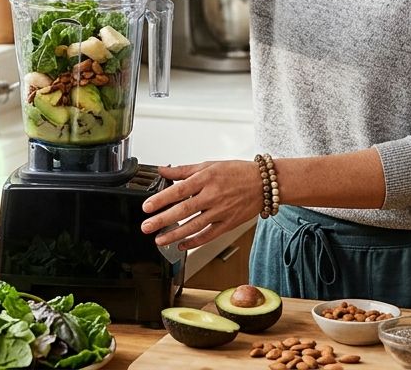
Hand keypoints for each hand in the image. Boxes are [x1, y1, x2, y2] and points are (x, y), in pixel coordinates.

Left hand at [140, 161, 262, 249]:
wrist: (264, 184)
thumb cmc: (237, 172)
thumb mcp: (209, 165)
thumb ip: (183, 170)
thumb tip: (162, 171)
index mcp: (206, 179)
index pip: (179, 190)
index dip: (161, 199)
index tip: (147, 206)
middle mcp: (212, 196)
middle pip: (183, 211)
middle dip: (162, 220)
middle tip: (146, 226)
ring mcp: (221, 212)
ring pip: (194, 226)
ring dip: (174, 235)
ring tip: (159, 240)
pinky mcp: (228, 224)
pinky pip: (208, 235)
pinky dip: (194, 242)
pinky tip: (182, 245)